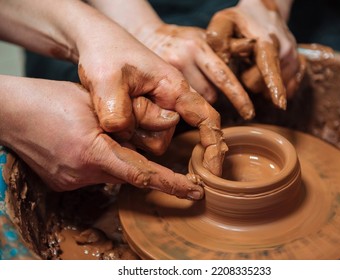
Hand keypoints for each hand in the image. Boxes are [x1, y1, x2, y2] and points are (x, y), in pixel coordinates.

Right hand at [0, 76, 204, 198]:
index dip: (172, 184)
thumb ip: (128, 118)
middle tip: (151, 147)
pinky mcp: (64, 183)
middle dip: (143, 162)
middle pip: (130, 172)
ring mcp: (72, 181)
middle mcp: (83, 173)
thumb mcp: (94, 102)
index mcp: (92, 151)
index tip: (194, 191)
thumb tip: (158, 129)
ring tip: (102, 134)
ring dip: (119, 157)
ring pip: (113, 173)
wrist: (9, 113)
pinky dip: (103, 161)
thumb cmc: (50, 99)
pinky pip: (96, 174)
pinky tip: (90, 142)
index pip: (143, 173)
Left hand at [76, 20, 226, 175]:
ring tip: (110, 101)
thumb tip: (126, 133)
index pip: (206, 118)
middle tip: (114, 98)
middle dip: (138, 128)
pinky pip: (136, 137)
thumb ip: (118, 109)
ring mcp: (156, 112)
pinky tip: (109, 111)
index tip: (214, 170)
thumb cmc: (107, 52)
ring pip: (148, 141)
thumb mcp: (107, 78)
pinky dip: (121, 130)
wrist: (97, 43)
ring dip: (125, 128)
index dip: (213, 145)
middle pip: (163, 139)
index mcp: (174, 88)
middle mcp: (170, 103)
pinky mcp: (143, 117)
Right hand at [138, 24, 254, 119]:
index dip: (238, 97)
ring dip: (197, 99)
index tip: (249, 112)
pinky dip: (182, 101)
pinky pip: (178, 103)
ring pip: (195, 101)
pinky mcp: (157, 82)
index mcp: (199, 45)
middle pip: (209, 94)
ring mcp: (168, 71)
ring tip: (189, 85)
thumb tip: (247, 58)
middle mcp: (183, 58)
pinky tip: (177, 90)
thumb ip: (224, 50)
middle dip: (213, 95)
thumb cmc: (184, 40)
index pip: (223, 77)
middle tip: (205, 86)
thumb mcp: (205, 38)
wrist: (147, 34)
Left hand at [207, 0, 304, 108]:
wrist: (265, 10)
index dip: (274, 87)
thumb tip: (221, 61)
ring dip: (259, 82)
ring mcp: (294, 60)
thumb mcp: (223, 22)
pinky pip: (286, 87)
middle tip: (243, 62)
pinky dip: (273, 85)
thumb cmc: (240, 18)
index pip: (270, 70)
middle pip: (262, 86)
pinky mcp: (298, 66)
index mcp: (267, 44)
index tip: (280, 105)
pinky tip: (265, 72)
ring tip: (253, 63)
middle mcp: (286, 53)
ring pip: (271, 89)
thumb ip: (217, 39)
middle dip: (247, 80)